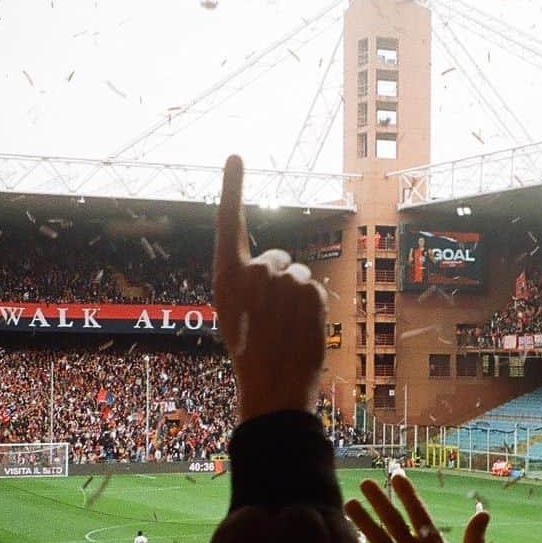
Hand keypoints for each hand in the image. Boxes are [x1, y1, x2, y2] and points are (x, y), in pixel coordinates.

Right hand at [213, 155, 325, 422]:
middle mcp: (251, 272)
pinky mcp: (308, 290)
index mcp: (226, 277)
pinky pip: (314, 291)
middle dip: (281, 282)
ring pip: (299, 276)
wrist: (272, 386)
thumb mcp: (237, 315)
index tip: (236, 157)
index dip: (232, 189)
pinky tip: (300, 330)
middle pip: (278, 260)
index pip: (227, 223)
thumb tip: (272, 272)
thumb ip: (248, 285)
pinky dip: (313, 309)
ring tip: (285, 328)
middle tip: (271, 318)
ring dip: (297, 299)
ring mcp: (281, 280)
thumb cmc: (251, 354)